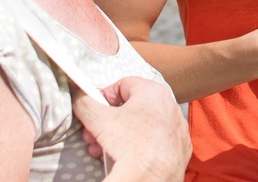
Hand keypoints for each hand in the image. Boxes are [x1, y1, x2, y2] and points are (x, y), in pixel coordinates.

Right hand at [72, 76, 189, 179]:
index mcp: (154, 91)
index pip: (122, 85)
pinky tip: (122, 158)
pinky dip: (137, 147)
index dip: (103, 97)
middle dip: (106, 122)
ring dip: (116, 137)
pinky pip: (153, 141)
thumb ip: (85, 102)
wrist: (152, 176)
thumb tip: (79, 96)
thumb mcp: (98, 118)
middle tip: (92, 136)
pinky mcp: (178, 148)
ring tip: (101, 151)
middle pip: (129, 108)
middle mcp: (169, 106)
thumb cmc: (130, 142)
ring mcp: (176, 128)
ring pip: (140, 126)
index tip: (93, 112)